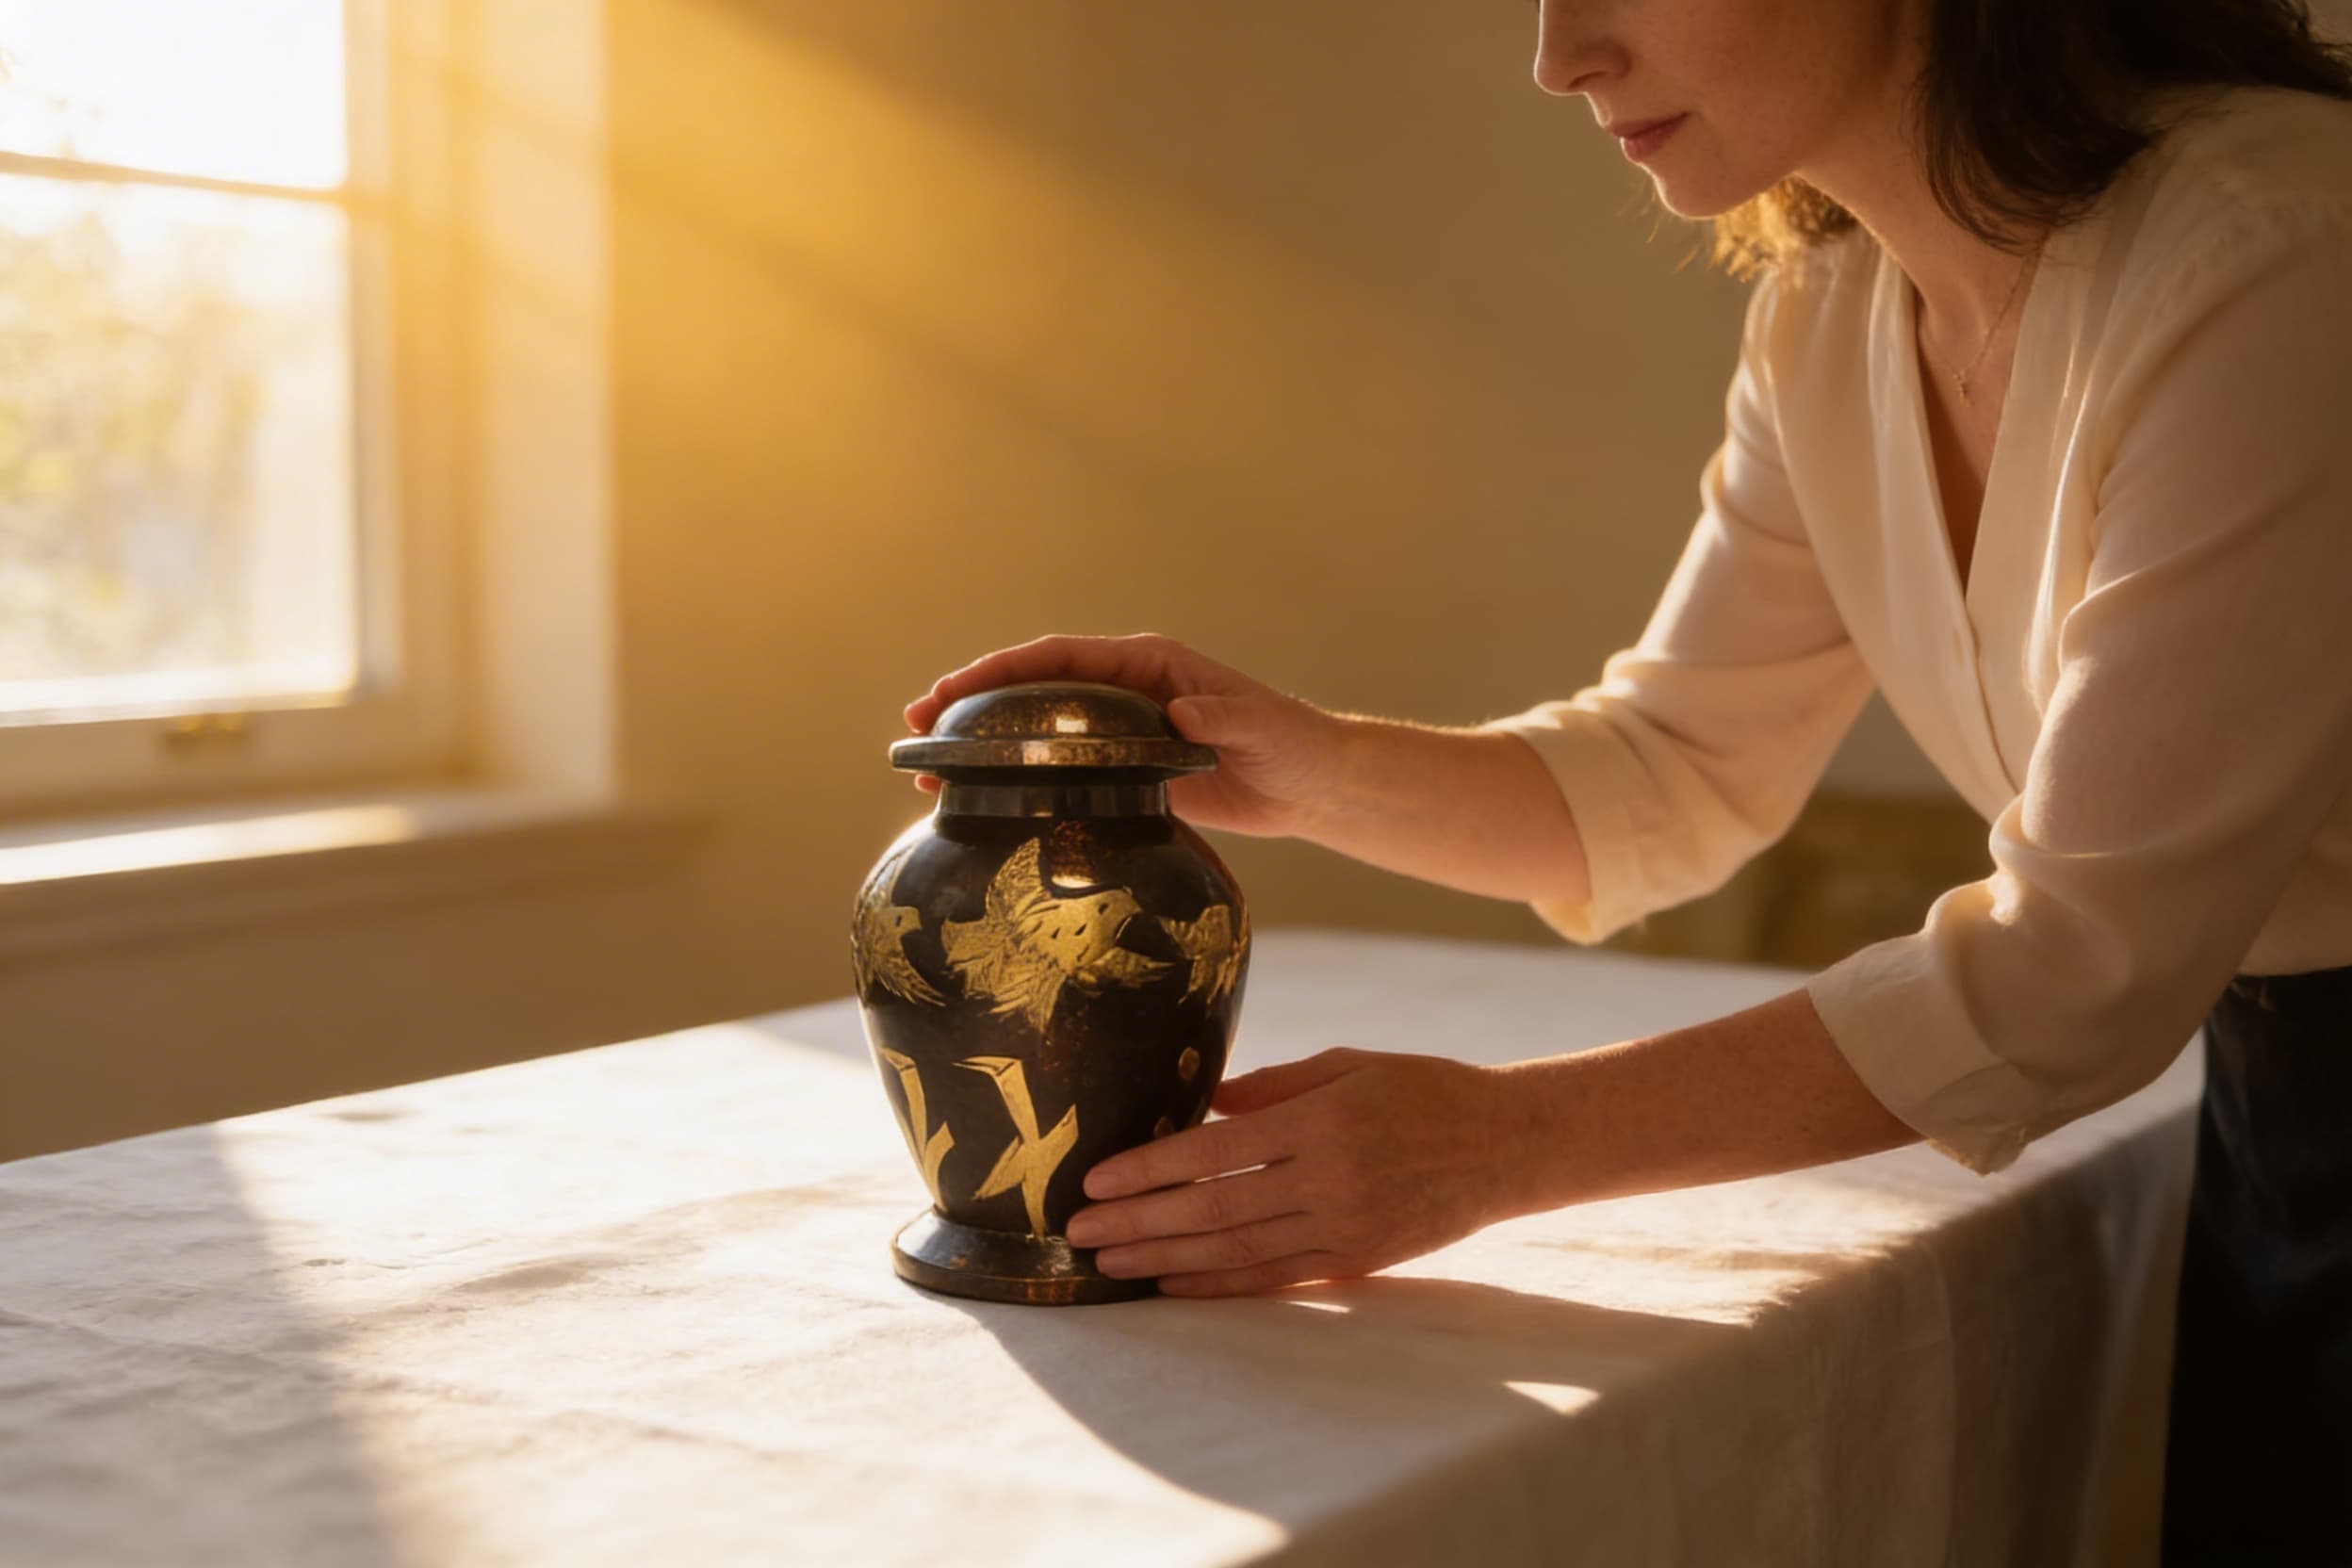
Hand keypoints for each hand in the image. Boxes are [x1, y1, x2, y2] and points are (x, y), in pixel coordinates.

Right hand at [902, 632, 1349, 838]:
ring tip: (926, 773)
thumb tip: (1180, 712)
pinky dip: (1019, 784)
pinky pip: (1060, 773)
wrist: (1310, 783)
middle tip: (915, 728)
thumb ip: (1222, 718)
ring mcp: (1117, 732)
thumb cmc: (1290, 744)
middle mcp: (1123, 691)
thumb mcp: (1259, 728)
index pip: (1059, 658)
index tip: (954, 689)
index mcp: (1146, 665)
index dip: (1001, 669)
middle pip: (1032, 690)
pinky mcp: (1124, 772)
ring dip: (983, 748)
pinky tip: (982, 808)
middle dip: (971, 703)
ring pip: (1036, 733)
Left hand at [1060, 1046, 1512, 1296]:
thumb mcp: (1349, 1065)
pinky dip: (1218, 1284)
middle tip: (1077, 1232)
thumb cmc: (1423, 1089)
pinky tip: (1171, 1284)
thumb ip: (1273, 1085)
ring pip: (1235, 1250)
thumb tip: (1203, 1104)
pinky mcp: (1356, 1261)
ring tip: (1109, 1263)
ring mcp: (1342, 1227)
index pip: (1213, 1152)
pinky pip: (1274, 1278)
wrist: (1505, 1145)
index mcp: (1320, 1122)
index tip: (1097, 1180)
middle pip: (1212, 1208)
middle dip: (1138, 1221)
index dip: (1149, 1168)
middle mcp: (1327, 1180)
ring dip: (1163, 1258)